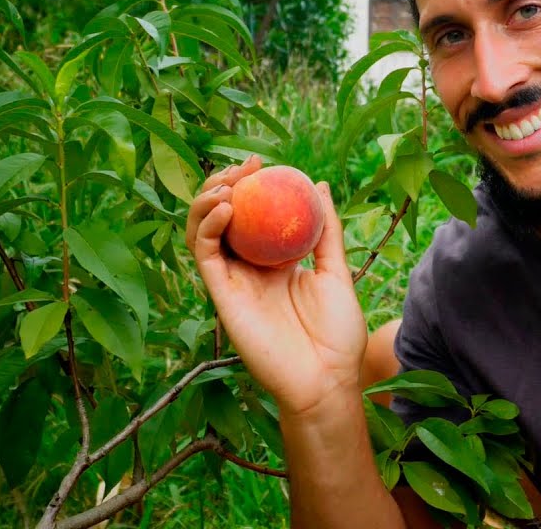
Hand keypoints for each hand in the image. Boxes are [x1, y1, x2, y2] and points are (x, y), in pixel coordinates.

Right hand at [186, 155, 364, 416]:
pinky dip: (207, 227)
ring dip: (207, 201)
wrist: (327, 378)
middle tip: (243, 167)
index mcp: (276, 262)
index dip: (251, 186)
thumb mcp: (337, 271)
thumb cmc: (338, 333)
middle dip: (224, 185)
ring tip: (226, 183)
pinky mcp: (221, 296)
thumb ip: (326, 230)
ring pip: (203, 232)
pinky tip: (224, 208)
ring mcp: (233, 282)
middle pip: (223, 218)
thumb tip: (318, 185)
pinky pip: (205, 255)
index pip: (254, 215)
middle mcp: (249, 269)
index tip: (263, 162)